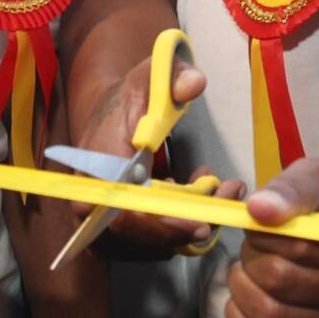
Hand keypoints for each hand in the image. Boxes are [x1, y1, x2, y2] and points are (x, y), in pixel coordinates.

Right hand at [61, 49, 218, 256]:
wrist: (111, 112)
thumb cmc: (130, 97)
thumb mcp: (152, 76)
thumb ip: (173, 77)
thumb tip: (194, 84)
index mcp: (96, 167)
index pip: (122, 213)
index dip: (159, 225)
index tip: (199, 223)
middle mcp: (93, 200)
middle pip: (139, 235)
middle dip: (188, 224)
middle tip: (225, 200)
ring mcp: (105, 218)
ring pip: (151, 241)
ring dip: (193, 223)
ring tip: (224, 190)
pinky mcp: (122, 226)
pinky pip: (154, 237)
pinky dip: (184, 222)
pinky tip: (203, 191)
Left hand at [225, 156, 318, 317]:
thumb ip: (292, 190)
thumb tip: (258, 210)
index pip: (305, 248)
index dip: (269, 231)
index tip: (264, 217)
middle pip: (282, 284)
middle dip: (253, 256)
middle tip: (253, 240)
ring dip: (243, 287)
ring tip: (249, 265)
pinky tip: (245, 296)